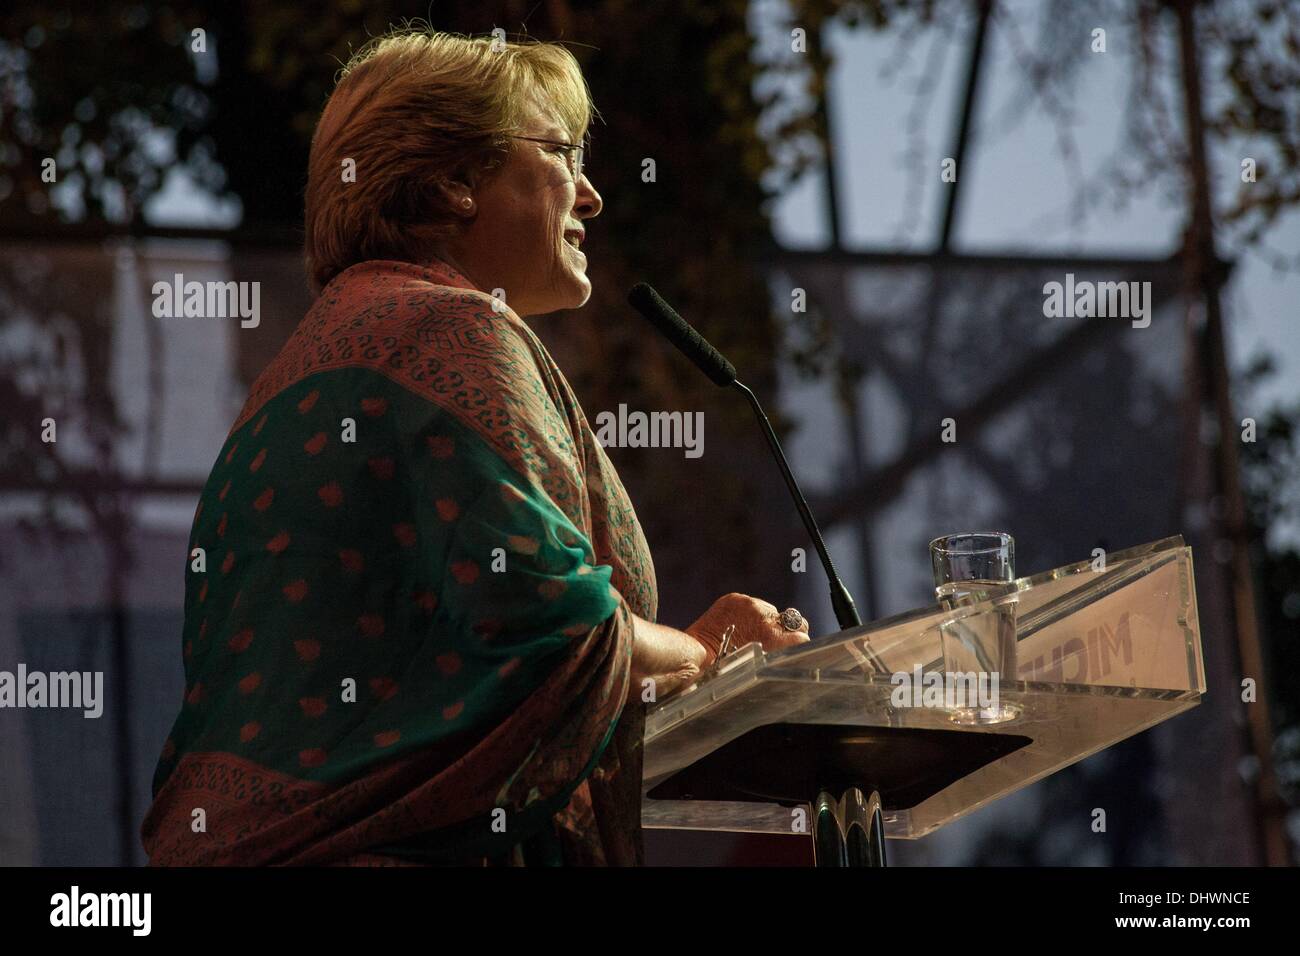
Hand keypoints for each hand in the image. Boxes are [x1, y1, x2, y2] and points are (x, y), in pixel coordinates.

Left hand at [684, 593, 810, 667]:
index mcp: (773, 639)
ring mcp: (751, 606)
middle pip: (793, 621)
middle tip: (775, 640)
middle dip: (787, 630)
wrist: (697, 652)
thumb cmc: (727, 666)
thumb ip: (778, 651)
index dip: (797, 642)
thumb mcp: (760, 663)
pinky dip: (748, 614)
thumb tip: (790, 643)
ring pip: (771, 612)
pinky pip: (752, 604)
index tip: (792, 647)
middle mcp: (765, 620)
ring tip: (748, 634)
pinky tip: (737, 626)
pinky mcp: (737, 599)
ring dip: (765, 621)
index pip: (802, 636)